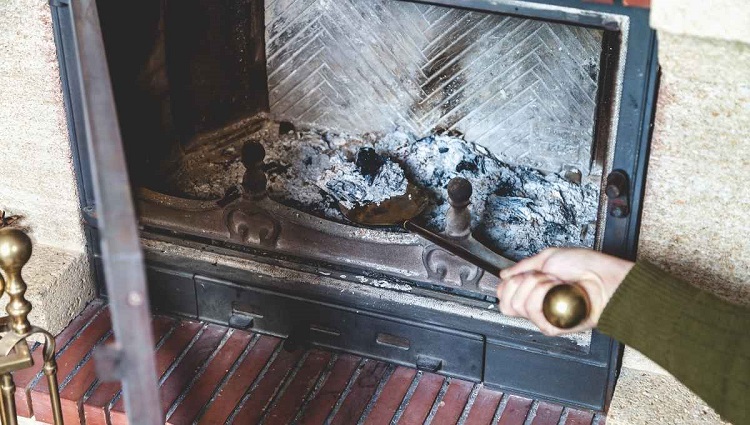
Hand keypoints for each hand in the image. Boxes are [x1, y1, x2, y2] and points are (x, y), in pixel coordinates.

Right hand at [497, 248, 633, 335]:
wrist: (603, 279)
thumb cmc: (585, 266)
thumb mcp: (548, 258)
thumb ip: (522, 267)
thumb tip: (503, 275)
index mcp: (532, 291)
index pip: (504, 294)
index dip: (509, 283)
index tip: (524, 274)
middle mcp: (535, 305)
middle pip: (506, 302)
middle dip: (522, 282)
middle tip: (542, 277)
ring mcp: (542, 316)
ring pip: (517, 305)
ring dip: (537, 286)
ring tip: (555, 283)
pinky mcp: (551, 326)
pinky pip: (532, 311)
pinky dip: (544, 294)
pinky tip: (558, 291)